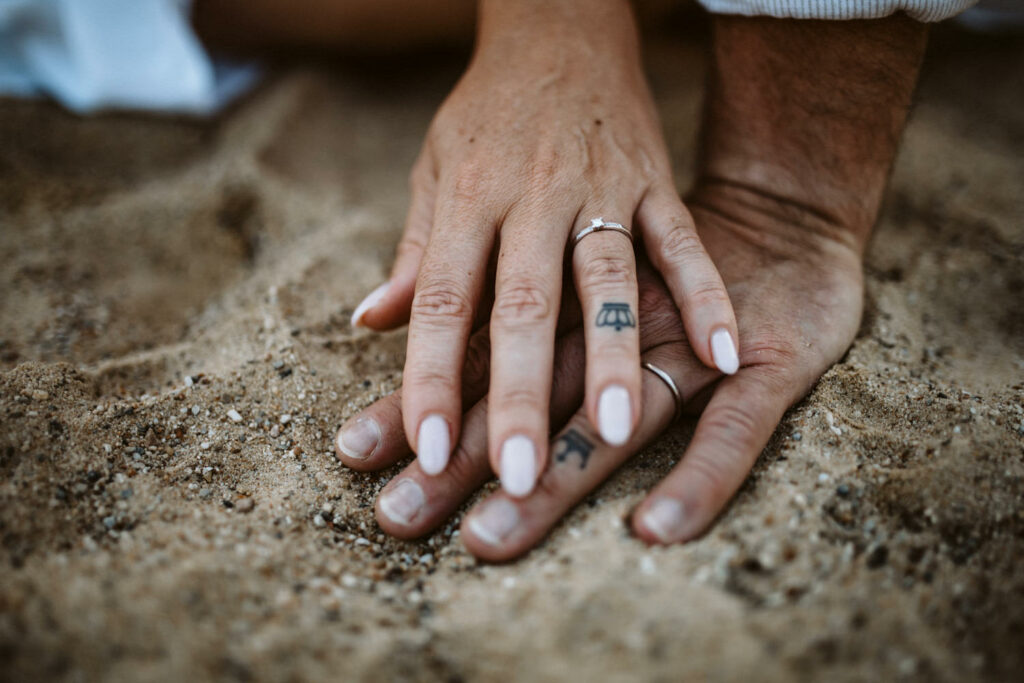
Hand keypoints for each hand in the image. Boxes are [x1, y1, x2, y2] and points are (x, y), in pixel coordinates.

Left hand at [346, 0, 737, 498]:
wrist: (559, 31)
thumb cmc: (486, 115)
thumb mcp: (434, 169)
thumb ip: (415, 253)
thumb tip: (370, 323)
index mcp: (468, 199)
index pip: (446, 302)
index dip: (432, 377)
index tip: (428, 451)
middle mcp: (531, 198)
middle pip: (523, 306)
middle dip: (520, 394)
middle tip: (516, 477)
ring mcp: (601, 189)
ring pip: (606, 281)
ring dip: (611, 358)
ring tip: (613, 433)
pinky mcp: (657, 181)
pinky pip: (683, 244)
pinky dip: (704, 296)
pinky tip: (724, 356)